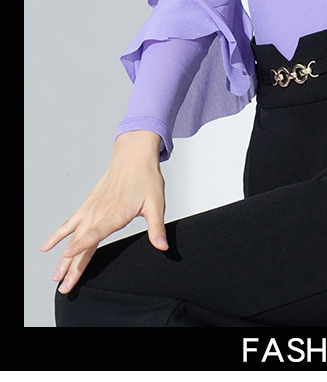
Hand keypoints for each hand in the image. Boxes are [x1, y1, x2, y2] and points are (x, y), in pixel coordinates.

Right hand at [40, 130, 167, 293]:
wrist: (133, 156)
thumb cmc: (146, 177)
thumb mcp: (156, 203)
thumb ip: (156, 227)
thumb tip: (163, 246)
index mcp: (116, 212)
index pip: (96, 231)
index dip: (82, 244)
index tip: (67, 255)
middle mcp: (100, 212)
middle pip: (82, 242)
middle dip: (72, 266)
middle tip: (64, 287)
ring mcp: (91, 209)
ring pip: (74, 237)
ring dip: (64, 258)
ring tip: (56, 277)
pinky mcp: (88, 205)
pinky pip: (70, 222)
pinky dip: (58, 235)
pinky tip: (47, 247)